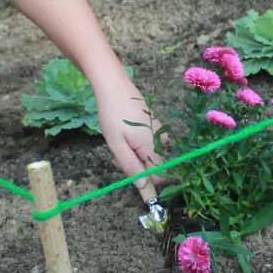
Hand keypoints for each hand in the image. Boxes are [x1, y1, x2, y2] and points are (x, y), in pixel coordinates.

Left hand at [95, 76, 165, 190]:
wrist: (114, 86)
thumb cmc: (113, 114)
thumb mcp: (116, 144)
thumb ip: (130, 166)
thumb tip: (143, 186)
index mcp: (152, 146)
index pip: (158, 175)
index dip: (145, 180)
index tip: (129, 175)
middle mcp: (160, 139)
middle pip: (152, 165)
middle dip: (134, 166)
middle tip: (116, 156)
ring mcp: (158, 130)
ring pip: (148, 154)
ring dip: (133, 155)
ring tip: (118, 142)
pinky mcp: (154, 124)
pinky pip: (147, 143)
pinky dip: (135, 144)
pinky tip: (123, 134)